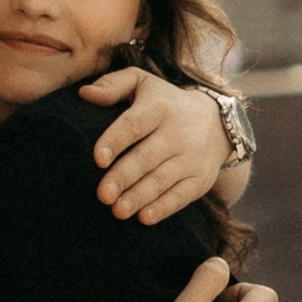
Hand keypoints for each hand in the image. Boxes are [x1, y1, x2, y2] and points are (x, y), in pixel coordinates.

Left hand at [81, 66, 230, 221]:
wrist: (216, 122)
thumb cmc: (164, 103)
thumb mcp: (142, 83)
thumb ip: (113, 85)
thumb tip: (85, 93)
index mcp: (159, 107)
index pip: (134, 124)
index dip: (116, 140)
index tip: (98, 158)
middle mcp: (178, 132)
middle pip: (147, 157)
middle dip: (124, 177)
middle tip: (103, 195)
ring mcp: (191, 158)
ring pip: (162, 179)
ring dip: (139, 197)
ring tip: (117, 211)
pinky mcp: (200, 179)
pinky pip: (181, 196)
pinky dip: (163, 208)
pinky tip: (144, 217)